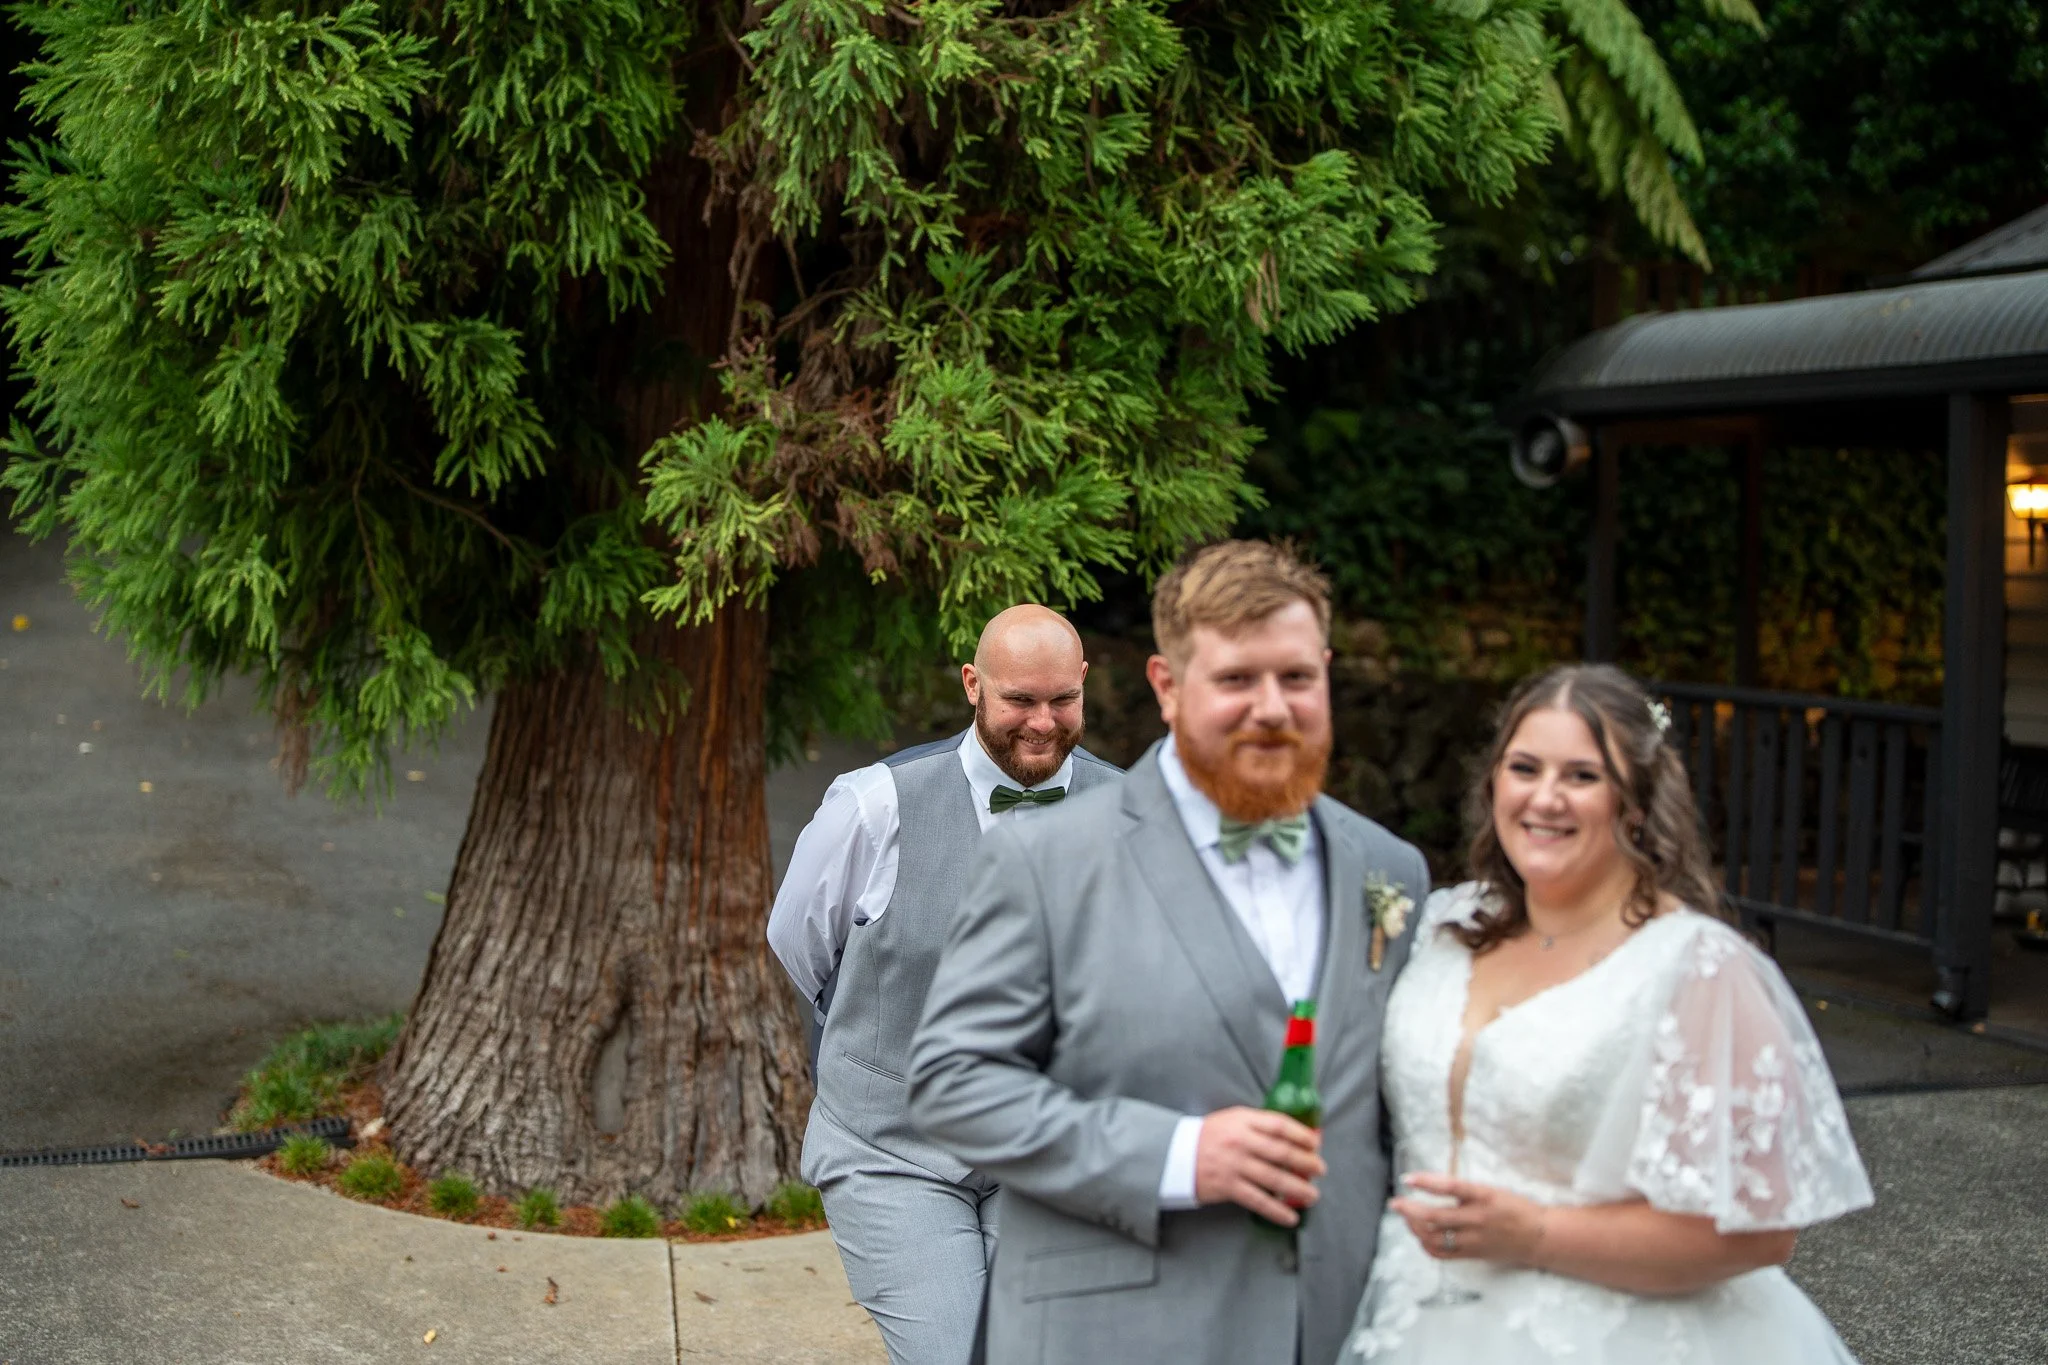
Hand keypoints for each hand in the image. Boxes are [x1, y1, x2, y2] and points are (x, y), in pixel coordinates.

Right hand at [1193, 1107, 1324, 1225]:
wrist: (1174, 1154)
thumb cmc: (1208, 1137)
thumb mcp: (1232, 1120)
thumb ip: (1259, 1126)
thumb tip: (1295, 1138)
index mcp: (1243, 1121)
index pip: (1279, 1125)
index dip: (1302, 1135)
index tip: (1315, 1143)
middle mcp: (1240, 1141)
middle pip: (1282, 1152)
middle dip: (1306, 1162)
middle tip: (1320, 1170)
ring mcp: (1235, 1165)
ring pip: (1275, 1178)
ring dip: (1298, 1188)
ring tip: (1312, 1195)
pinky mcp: (1228, 1187)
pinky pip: (1259, 1201)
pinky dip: (1277, 1210)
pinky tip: (1290, 1216)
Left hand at [1390, 1172, 1546, 1264]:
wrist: (1538, 1236)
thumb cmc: (1514, 1208)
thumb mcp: (1492, 1191)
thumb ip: (1465, 1192)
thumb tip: (1432, 1185)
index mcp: (1484, 1196)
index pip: (1451, 1186)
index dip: (1426, 1182)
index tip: (1407, 1178)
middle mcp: (1477, 1218)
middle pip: (1435, 1216)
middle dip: (1410, 1209)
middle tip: (1395, 1203)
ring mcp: (1474, 1239)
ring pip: (1435, 1237)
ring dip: (1415, 1227)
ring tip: (1407, 1218)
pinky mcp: (1473, 1254)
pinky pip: (1443, 1253)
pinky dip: (1426, 1244)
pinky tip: (1420, 1235)